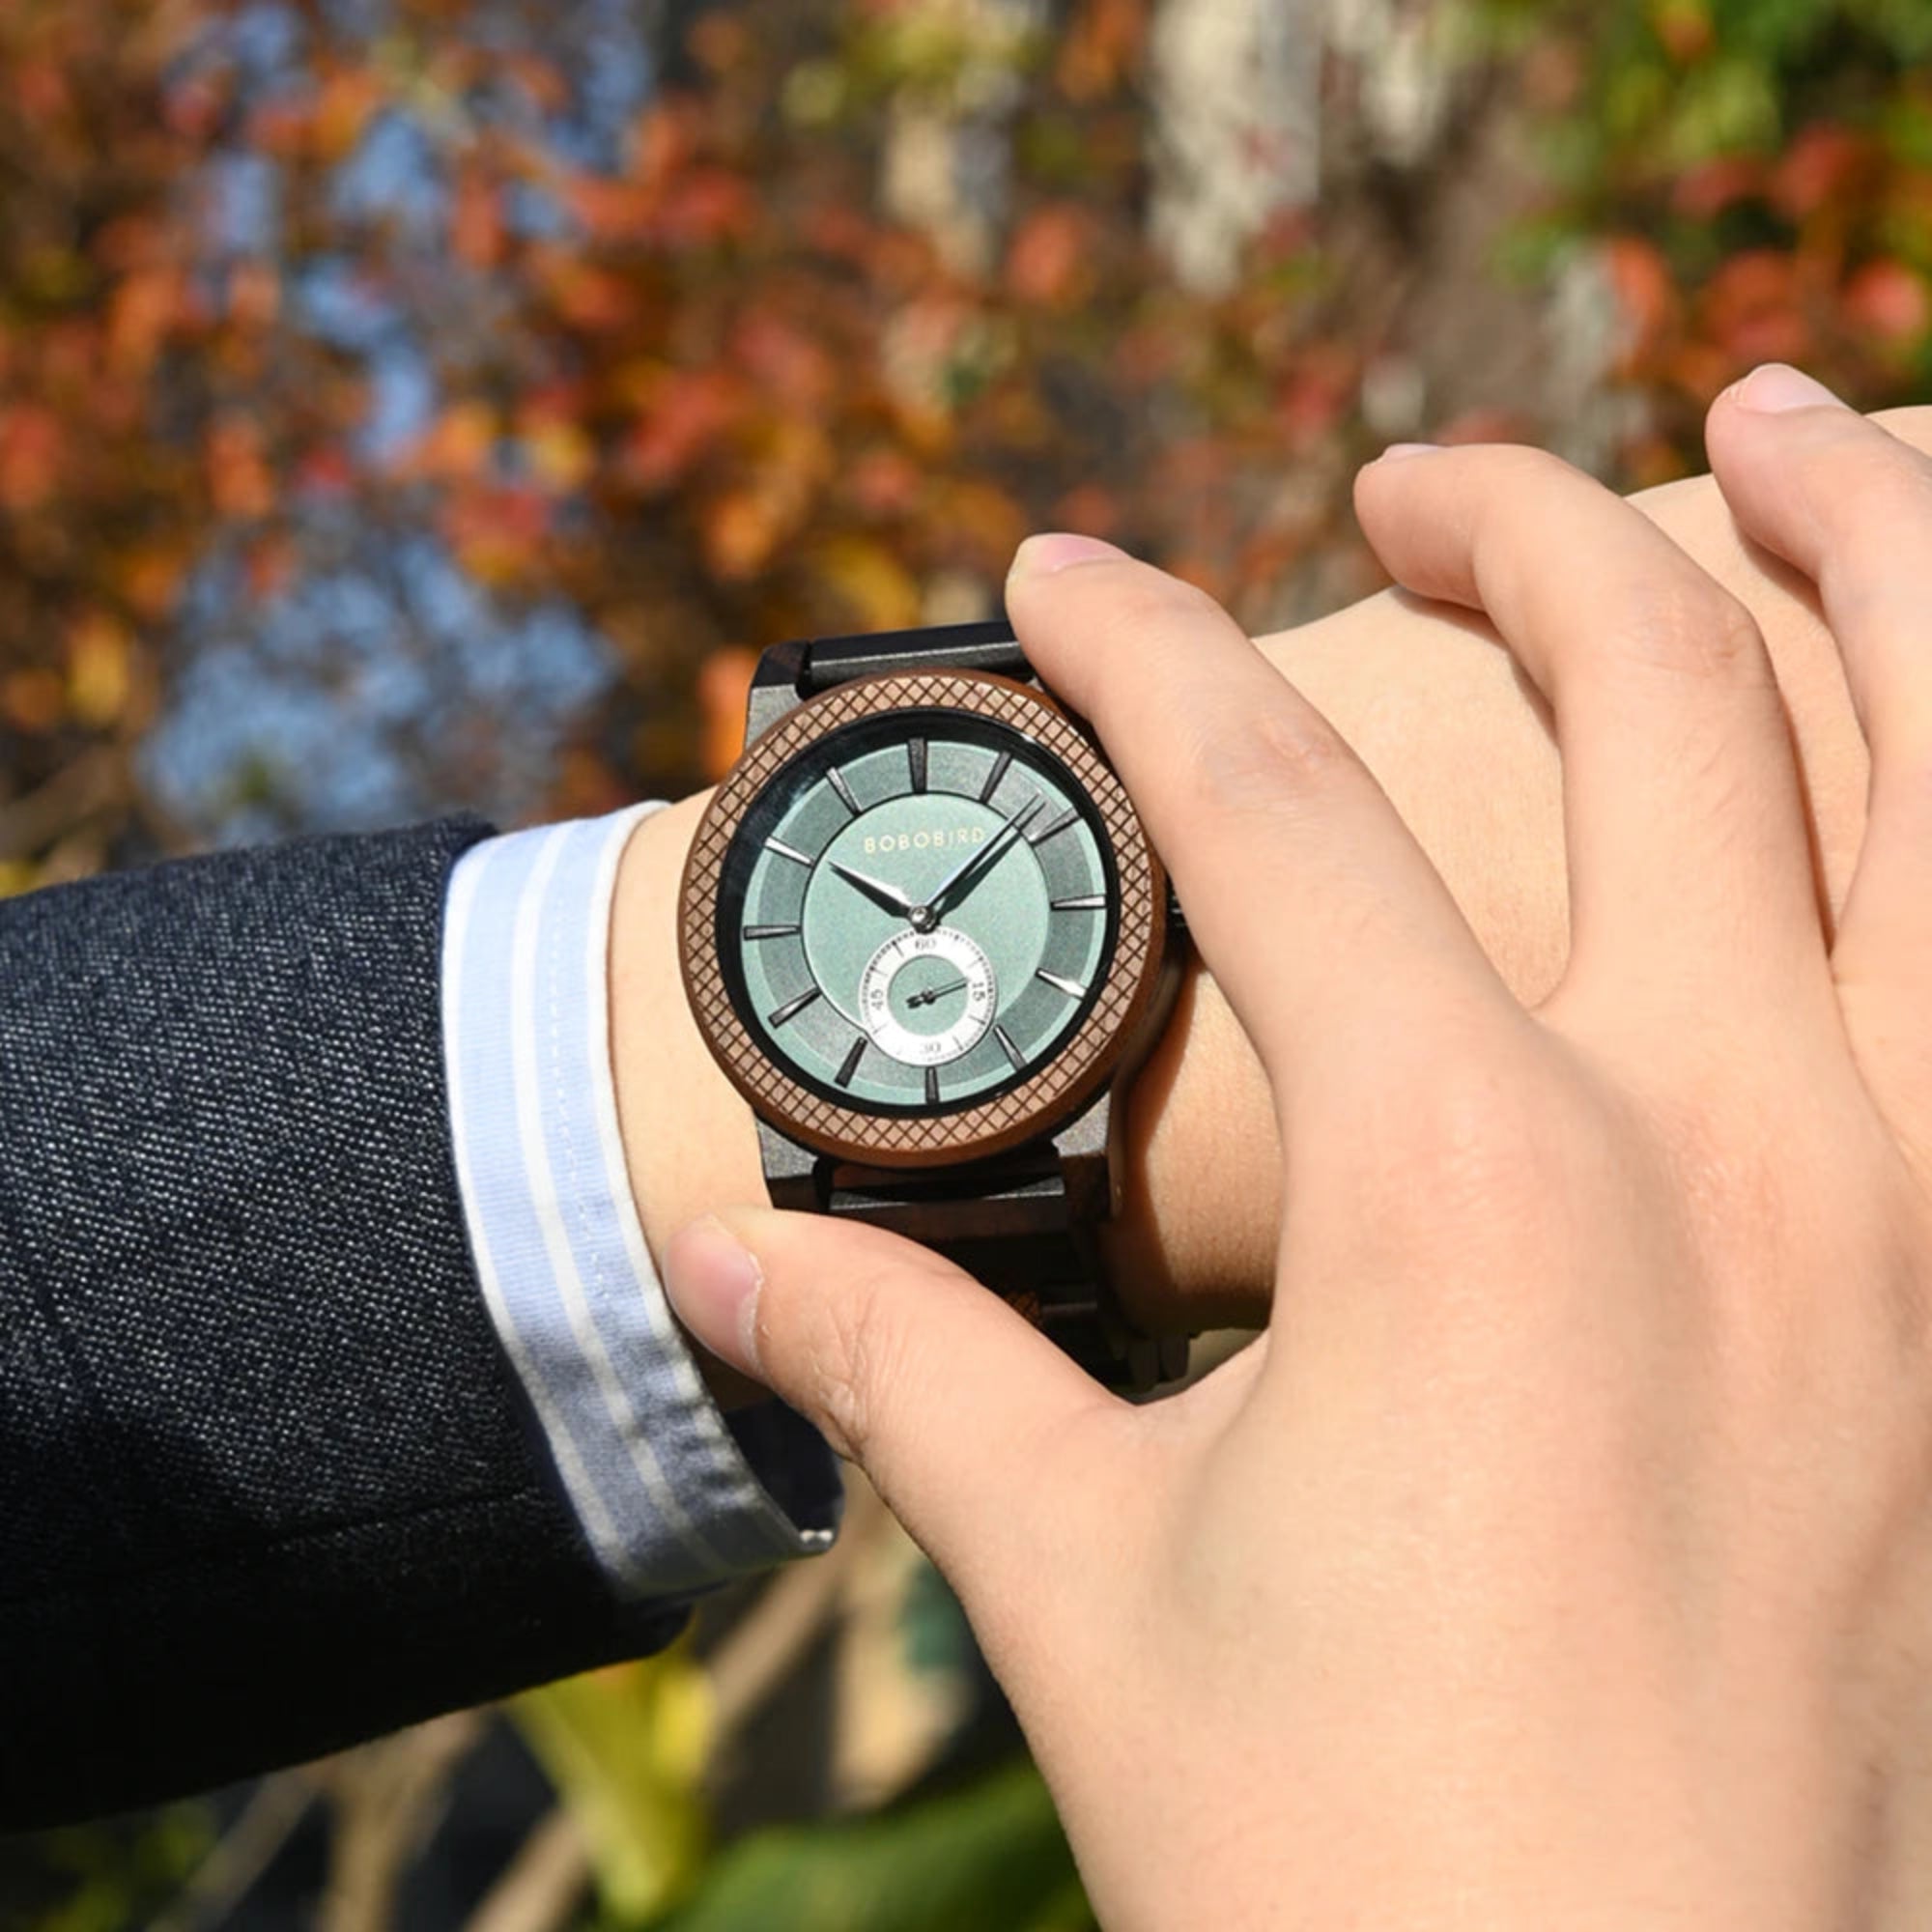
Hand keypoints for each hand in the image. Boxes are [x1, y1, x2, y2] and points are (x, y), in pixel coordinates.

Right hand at [664, 435, 1931, 1923]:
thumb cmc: (1336, 1863)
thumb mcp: (1079, 1584)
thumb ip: (896, 1362)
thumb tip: (710, 1254)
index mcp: (1463, 1182)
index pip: (1268, 801)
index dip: (1141, 648)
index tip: (1061, 573)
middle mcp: (1729, 1138)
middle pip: (1648, 678)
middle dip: (1514, 526)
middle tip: (1413, 485)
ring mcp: (1908, 1205)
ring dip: (1867, 548)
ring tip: (1769, 431)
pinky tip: (1917, 745)